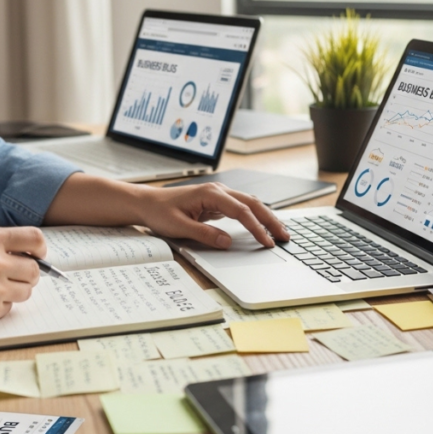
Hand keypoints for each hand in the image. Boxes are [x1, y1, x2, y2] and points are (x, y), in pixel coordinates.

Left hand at [137, 183, 290, 248]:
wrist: (148, 203)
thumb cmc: (160, 212)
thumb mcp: (179, 227)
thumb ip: (204, 234)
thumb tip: (227, 242)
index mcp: (211, 194)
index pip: (241, 211)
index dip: (256, 227)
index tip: (266, 242)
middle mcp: (219, 191)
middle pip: (253, 204)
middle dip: (270, 220)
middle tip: (285, 237)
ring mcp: (220, 196)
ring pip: (250, 204)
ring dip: (266, 217)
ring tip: (280, 233)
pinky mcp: (218, 203)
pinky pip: (242, 208)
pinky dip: (255, 217)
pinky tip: (263, 227)